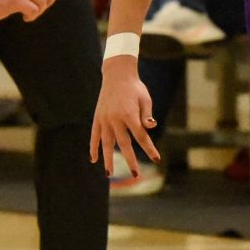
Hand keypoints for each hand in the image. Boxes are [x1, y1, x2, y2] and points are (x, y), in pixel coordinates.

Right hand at [90, 58, 159, 176]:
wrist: (117, 74)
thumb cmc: (135, 88)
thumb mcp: (145, 98)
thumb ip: (146, 115)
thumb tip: (150, 127)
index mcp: (129, 114)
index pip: (141, 135)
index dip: (149, 148)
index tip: (156, 159)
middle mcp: (115, 118)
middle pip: (124, 143)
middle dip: (130, 160)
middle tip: (136, 174)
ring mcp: (104, 119)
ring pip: (106, 143)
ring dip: (108, 159)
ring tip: (109, 174)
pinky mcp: (97, 118)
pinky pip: (94, 136)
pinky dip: (93, 147)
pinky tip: (94, 160)